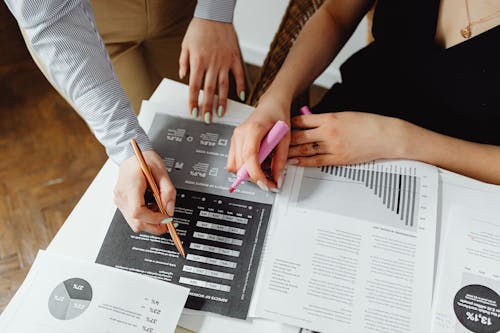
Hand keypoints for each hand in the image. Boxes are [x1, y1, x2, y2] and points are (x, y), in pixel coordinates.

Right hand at [113, 150, 175, 234]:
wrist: (130, 154)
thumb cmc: (144, 160)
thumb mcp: (162, 171)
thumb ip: (168, 191)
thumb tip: (169, 209)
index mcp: (131, 186)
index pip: (138, 211)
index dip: (154, 218)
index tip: (166, 216)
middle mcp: (122, 196)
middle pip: (136, 222)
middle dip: (154, 225)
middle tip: (167, 219)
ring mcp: (120, 200)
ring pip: (134, 223)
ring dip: (150, 221)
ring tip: (159, 208)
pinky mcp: (121, 203)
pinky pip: (132, 217)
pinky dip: (145, 217)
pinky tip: (151, 206)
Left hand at [179, 18, 244, 123]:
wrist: (214, 14)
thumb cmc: (199, 28)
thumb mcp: (185, 44)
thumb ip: (183, 62)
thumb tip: (182, 76)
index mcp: (198, 61)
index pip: (194, 87)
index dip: (193, 101)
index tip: (193, 112)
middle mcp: (212, 64)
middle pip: (209, 90)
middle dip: (207, 107)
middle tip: (207, 119)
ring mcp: (225, 62)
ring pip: (223, 86)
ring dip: (222, 101)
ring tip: (221, 113)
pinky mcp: (235, 58)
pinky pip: (239, 75)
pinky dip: (241, 86)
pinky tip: (241, 96)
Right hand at [226, 95, 290, 190]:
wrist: (271, 104)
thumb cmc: (278, 115)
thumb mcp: (286, 137)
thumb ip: (280, 159)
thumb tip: (276, 177)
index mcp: (253, 129)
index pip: (249, 157)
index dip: (256, 174)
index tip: (265, 184)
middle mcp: (240, 133)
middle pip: (240, 165)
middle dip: (254, 178)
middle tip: (269, 182)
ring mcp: (235, 137)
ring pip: (233, 165)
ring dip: (247, 174)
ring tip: (263, 170)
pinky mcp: (234, 142)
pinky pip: (234, 161)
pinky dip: (244, 167)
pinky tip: (256, 164)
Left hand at [288, 112, 405, 165]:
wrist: (386, 135)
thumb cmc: (368, 123)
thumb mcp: (344, 115)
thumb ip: (326, 119)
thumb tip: (310, 122)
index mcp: (330, 117)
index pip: (302, 120)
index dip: (288, 123)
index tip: (280, 125)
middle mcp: (329, 132)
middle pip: (299, 135)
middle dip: (284, 139)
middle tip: (272, 142)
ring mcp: (333, 146)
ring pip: (305, 149)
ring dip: (289, 152)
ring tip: (278, 154)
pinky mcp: (338, 159)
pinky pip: (316, 161)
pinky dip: (302, 161)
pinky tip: (294, 162)